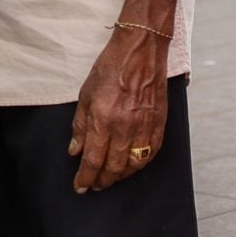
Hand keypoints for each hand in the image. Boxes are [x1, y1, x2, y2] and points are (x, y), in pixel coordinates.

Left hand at [68, 27, 169, 193]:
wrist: (141, 50)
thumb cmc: (111, 67)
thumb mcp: (86, 94)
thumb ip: (81, 125)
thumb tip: (75, 150)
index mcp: (103, 119)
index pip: (93, 159)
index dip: (85, 177)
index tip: (80, 186)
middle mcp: (125, 126)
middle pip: (113, 167)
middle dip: (102, 180)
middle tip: (94, 184)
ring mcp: (145, 126)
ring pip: (134, 165)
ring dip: (121, 176)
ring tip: (111, 177)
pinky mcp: (159, 123)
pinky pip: (151, 153)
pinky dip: (141, 164)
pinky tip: (133, 166)